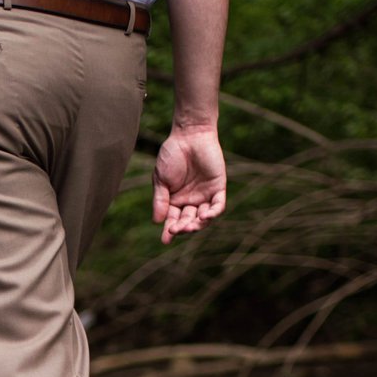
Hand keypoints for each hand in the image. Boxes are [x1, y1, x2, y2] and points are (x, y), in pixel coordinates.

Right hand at [152, 125, 226, 241]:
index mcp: (175, 200)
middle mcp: (190, 201)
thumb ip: (160, 200)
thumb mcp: (161, 179)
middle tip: (176, 229)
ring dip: (197, 224)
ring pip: (203, 217)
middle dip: (182, 228)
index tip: (165, 240)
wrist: (189, 135)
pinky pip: (218, 206)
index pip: (173, 220)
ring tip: (190, 225)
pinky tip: (205, 216)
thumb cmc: (172, 155)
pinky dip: (213, 213)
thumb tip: (157, 221)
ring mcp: (205, 195)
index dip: (170, 231)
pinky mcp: (218, 188)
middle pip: (188, 221)